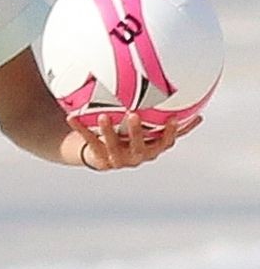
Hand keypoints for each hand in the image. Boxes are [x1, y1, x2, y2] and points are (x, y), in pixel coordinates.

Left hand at [69, 111, 200, 169]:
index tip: (174, 118)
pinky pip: (88, 141)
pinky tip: (71, 117)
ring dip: (107, 131)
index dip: (171, 133)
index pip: (165, 142)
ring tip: (103, 116)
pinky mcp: (99, 158)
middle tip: (133, 115)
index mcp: (151, 149)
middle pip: (138, 146)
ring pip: (112, 146)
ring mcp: (117, 159)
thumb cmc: (132, 137)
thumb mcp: (150, 131)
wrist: (105, 157)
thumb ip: (166, 121)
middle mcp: (136, 157)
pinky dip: (80, 128)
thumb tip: (196, 109)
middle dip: (136, 132)